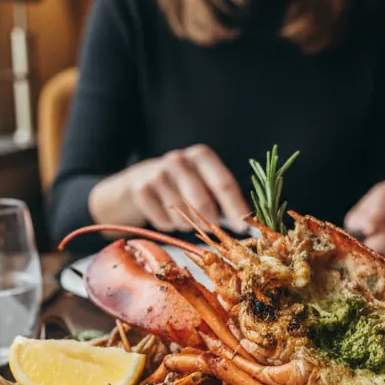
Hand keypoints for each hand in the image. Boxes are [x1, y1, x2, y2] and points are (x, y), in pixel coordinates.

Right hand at [89, 144, 250, 232]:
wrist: (137, 181)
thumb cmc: (181, 185)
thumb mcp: (202, 181)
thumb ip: (222, 197)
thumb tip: (246, 223)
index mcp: (201, 156)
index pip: (224, 184)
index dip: (236, 209)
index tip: (244, 228)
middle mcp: (179, 159)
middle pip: (203, 201)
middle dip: (210, 222)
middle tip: (212, 228)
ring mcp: (157, 173)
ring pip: (183, 214)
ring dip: (187, 224)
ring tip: (184, 216)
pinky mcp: (140, 189)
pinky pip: (163, 221)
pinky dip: (168, 226)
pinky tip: (166, 215)